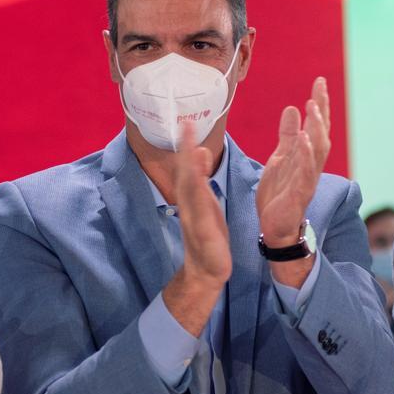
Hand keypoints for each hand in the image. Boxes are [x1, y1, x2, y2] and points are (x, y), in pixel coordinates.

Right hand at [174, 121, 231, 285]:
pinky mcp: (204, 236)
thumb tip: (201, 150)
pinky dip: (201, 199)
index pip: (188, 166)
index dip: (187, 145)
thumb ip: (202, 178)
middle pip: (186, 173)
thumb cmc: (208, 234)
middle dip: (186, 150)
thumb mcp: (207, 202)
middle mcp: (189, 205)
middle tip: (186, 125)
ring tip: (193, 147)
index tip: (187, 122)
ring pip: (191, 191)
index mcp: (192, 196)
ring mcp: (194, 220)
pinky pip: (201, 214)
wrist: (206, 271)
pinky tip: (201, 186)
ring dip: (191, 170)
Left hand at [256, 77, 330, 245]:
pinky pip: (305, 173)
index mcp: (305, 156)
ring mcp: (306, 180)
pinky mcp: (299, 194)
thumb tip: (293, 109)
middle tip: (319, 89)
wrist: (274, 227)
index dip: (319, 104)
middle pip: (321, 134)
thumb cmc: (279, 194)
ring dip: (317, 129)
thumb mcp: (279, 159)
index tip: (319, 82)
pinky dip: (306, 156)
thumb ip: (288, 136)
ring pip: (318, 152)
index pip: (316, 126)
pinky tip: (304, 140)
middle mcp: (310, 166)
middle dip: (322, 111)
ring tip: (313, 107)